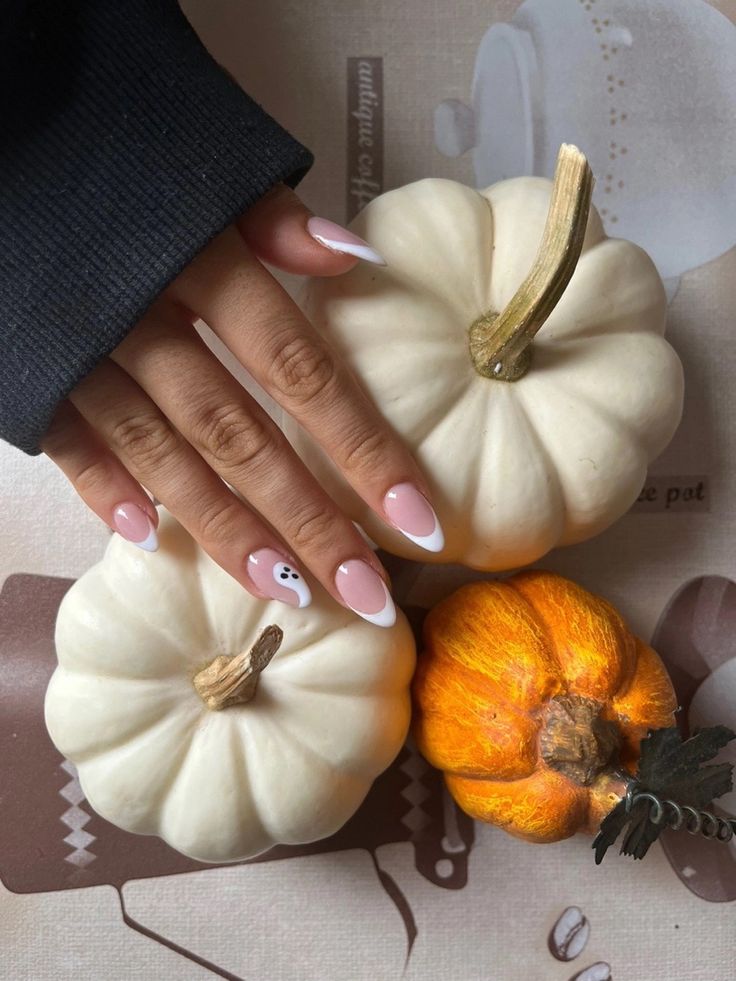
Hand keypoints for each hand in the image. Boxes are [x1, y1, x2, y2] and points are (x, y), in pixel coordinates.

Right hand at [40, 185, 442, 626]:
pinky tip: (146, 540)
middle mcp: (145, 321)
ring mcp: (81, 354)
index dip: (363, 450)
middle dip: (308, 522)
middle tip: (365, 597)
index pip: (302, 372)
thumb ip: (275, 217)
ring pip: (164, 458)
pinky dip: (104, 490)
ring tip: (286, 592)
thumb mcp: (201, 161)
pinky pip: (69, 443)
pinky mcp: (29, 373)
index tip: (417, 521)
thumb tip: (359, 259)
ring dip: (225, 530)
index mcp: (200, 263)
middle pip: (242, 438)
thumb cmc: (114, 142)